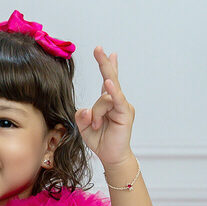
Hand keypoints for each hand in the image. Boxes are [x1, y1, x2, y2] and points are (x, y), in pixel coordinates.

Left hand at [74, 46, 134, 167]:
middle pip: (110, 78)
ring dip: (96, 114)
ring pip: (103, 98)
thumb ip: (81, 115)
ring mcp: (122, 105)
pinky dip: (111, 92)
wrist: (111, 157)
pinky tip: (108, 83)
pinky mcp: (125, 113)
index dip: (108, 65)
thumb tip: (86, 109)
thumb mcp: (83, 127)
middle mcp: (116, 101)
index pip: (108, 80)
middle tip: (98, 48)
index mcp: (107, 102)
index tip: (107, 52)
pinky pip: (116, 100)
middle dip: (104, 62)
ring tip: (97, 126)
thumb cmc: (100, 141)